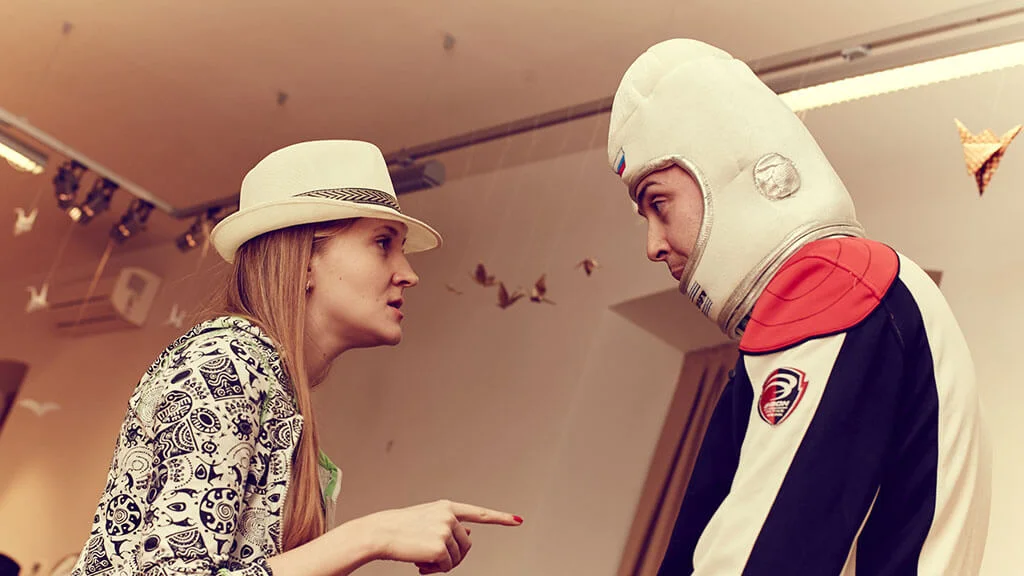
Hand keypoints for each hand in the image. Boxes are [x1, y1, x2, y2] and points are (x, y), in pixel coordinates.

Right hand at [360, 499, 521, 573]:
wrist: (379, 533)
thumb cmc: (399, 528)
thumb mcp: (427, 521)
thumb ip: (449, 525)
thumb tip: (470, 533)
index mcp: (446, 507)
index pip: (478, 513)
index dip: (500, 518)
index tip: (517, 520)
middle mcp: (449, 516)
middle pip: (467, 545)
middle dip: (453, 556)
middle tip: (432, 560)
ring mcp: (445, 530)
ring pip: (457, 558)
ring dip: (442, 565)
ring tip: (423, 561)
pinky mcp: (440, 547)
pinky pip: (446, 567)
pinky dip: (434, 571)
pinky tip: (420, 565)